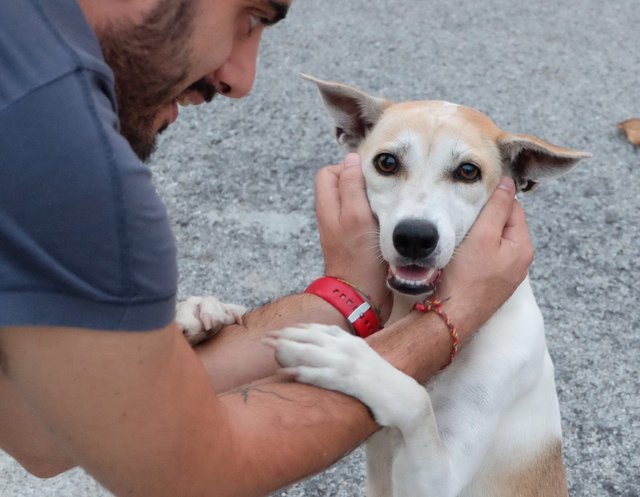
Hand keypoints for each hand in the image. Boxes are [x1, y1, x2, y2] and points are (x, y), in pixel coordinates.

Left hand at [315, 153, 392, 320]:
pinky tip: (389, 223)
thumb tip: (351, 159)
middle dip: (361, 182)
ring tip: (387, 205)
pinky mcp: (356, 243)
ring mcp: (344, 230)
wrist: (360, 298)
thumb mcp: (356, 216)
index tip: (372, 176)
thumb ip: (352, 186)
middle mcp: (332, 216)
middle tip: (381, 190)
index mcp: (328, 206)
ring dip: (371, 200)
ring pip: (355, 202)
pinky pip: (363, 219)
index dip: (349, 168)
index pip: (330, 172)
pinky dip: (375, 216)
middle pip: (342, 185)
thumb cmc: (358, 258)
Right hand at [437, 177, 533, 335]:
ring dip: (478, 233)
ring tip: (459, 232)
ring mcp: (505, 274)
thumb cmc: (467, 277)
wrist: (452, 315)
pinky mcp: (490, 283)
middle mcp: (519, 261)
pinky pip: (486, 256)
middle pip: (504, 224)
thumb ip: (497, 207)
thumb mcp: (482, 235)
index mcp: (523, 247)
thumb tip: (508, 183)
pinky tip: (460, 252)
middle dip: (486, 216)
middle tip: (463, 214)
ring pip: (493, 241)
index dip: (493, 198)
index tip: (472, 195)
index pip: (514, 208)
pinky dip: (474, 249)